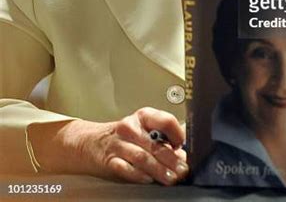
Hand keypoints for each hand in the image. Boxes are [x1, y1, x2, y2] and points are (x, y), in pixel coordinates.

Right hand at [29, 107, 187, 183]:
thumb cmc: (124, 136)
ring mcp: (119, 143)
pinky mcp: (109, 159)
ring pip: (143, 158)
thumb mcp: (144, 129)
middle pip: (155, 144)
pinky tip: (148, 180)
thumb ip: (162, 138)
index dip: (177, 134)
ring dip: (159, 170)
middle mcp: (131, 127)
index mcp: (143, 116)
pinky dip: (139, 175)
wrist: (91, 142)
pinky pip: (126, 169)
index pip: (165, 120)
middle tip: (182, 170)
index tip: (183, 147)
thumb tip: (182, 153)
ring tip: (170, 179)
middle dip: (172, 159)